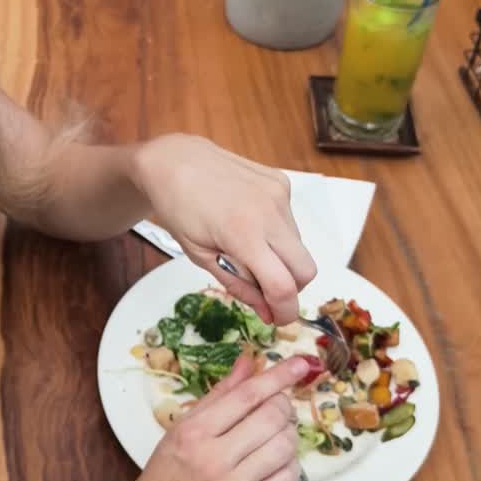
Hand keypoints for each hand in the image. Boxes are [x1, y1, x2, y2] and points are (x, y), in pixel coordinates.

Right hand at [122, 354, 305, 480]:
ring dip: (288, 434)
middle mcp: (214, 459)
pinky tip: (275, 460)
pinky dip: (289, 463)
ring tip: (274, 434)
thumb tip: (249, 362)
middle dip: (282, 405)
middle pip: (271, 419)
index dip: (277, 376)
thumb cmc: (167, 469)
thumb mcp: (184, 425)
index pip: (247, 396)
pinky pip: (288, 479)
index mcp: (195, 432)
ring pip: (284, 447)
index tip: (299, 364)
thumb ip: (220, 393)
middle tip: (277, 405)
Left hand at [131, 134, 316, 323]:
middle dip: (291, 288)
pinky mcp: (281, 182)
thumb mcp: (200, 256)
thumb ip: (238, 286)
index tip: (278, 320)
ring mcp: (279, 194)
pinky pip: (291, 222)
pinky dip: (277, 234)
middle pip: (306, 270)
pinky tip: (249, 223)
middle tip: (266, 291)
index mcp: (243, 234)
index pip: (282, 286)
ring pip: (299, 246)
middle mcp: (269, 212)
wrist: (174, 161)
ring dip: (281, 259)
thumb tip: (268, 312)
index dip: (285, 311)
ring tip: (248, 249)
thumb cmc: (178, 209)